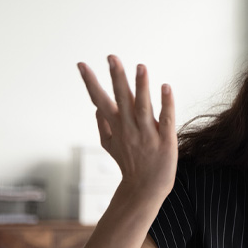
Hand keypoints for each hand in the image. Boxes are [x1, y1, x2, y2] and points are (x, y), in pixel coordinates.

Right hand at [78, 55, 177, 199]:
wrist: (145, 189)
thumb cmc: (129, 165)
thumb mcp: (110, 146)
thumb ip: (102, 125)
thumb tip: (96, 108)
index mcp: (116, 127)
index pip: (100, 101)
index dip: (90, 83)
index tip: (81, 64)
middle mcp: (129, 128)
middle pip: (121, 99)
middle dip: (117, 78)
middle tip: (112, 57)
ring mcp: (147, 134)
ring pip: (143, 107)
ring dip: (141, 86)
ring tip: (140, 66)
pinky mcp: (166, 141)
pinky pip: (166, 119)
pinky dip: (167, 104)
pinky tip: (166, 87)